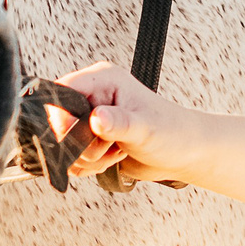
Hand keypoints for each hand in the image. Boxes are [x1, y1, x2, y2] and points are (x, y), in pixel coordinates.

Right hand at [54, 61, 211, 184]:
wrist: (184, 153)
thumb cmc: (173, 131)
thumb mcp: (145, 128)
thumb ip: (119, 123)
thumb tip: (96, 119)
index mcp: (104, 80)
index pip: (62, 90)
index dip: (61, 116)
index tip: (75, 135)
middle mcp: (95, 96)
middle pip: (59, 123)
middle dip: (81, 144)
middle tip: (109, 144)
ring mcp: (92, 119)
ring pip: (66, 146)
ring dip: (89, 158)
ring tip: (117, 149)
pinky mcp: (92, 140)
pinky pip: (74, 159)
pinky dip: (91, 165)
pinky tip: (114, 157)